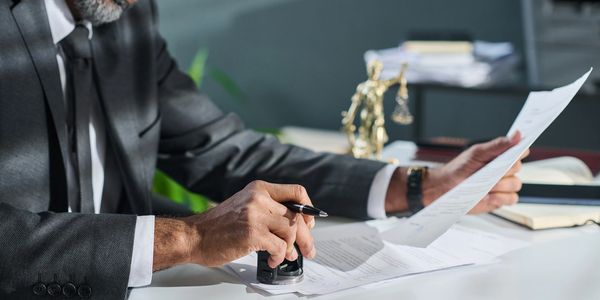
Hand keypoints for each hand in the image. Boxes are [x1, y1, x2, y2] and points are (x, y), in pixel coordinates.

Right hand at [152, 180, 315, 270]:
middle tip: (308, 250)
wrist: (193, 236)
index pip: (296, 192)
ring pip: (290, 231)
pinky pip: (279, 247)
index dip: (308, 209)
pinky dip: (278, 257)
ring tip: (284, 256)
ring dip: (291, 249)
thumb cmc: (217, 226)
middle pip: (297, 216)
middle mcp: (259, 198)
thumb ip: (267, 209)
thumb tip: (293, 226)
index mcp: (259, 189)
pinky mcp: (252, 233)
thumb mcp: (245, 206)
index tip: (309, 224)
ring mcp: (255, 215)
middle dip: (306, 237)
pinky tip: (271, 260)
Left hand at [385, 132, 528, 213]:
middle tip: (489, 171)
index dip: (521, 150)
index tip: (519, 150)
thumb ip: (498, 145)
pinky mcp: (500, 199)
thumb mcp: (477, 153)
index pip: (519, 150)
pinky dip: (501, 197)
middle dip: (504, 170)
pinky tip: (488, 195)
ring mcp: (502, 185)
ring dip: (500, 185)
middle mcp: (503, 170)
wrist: (445, 188)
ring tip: (484, 185)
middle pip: (518, 167)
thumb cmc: (459, 168)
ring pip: (516, 184)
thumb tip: (517, 134)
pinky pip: (511, 198)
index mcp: (499, 156)